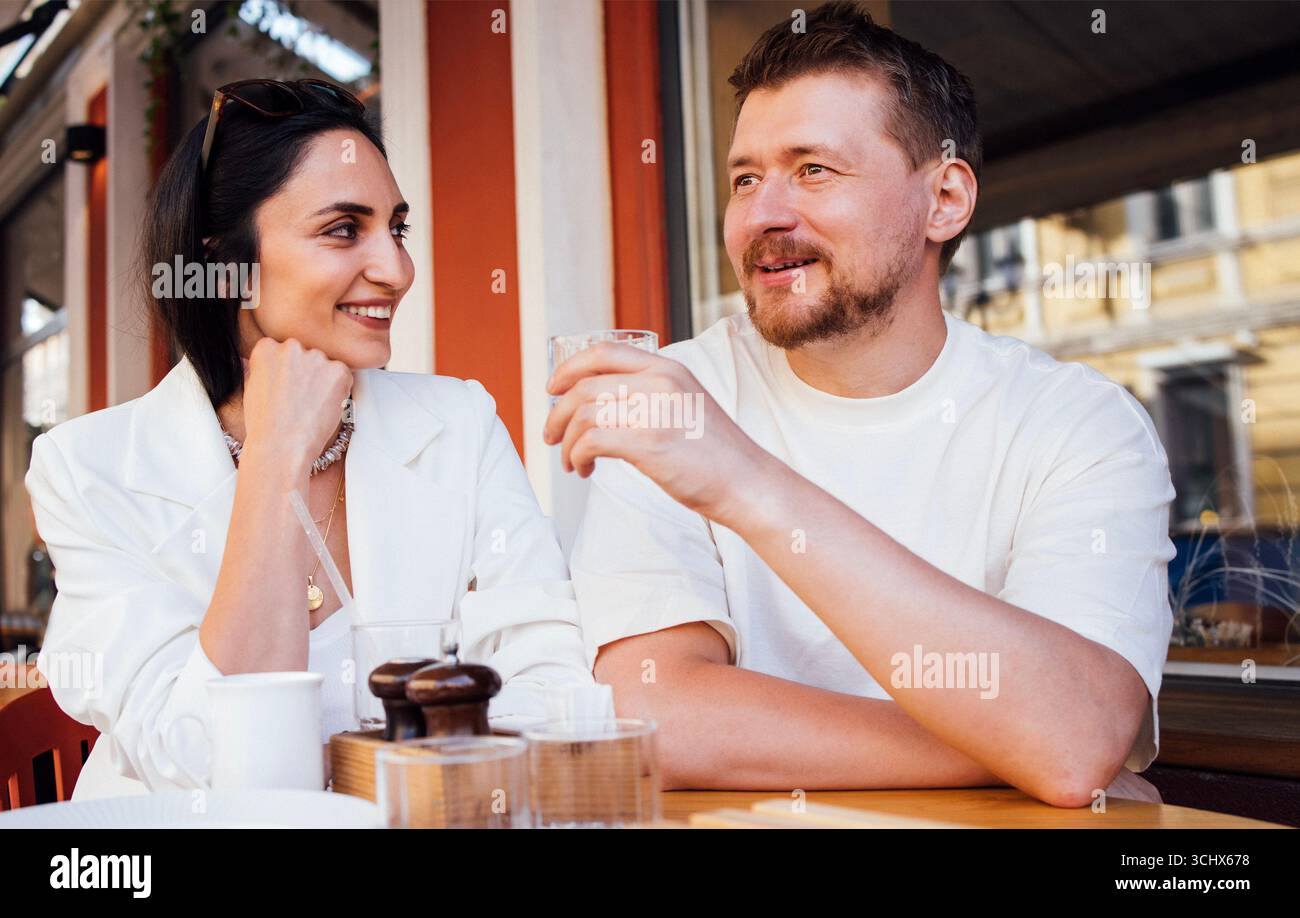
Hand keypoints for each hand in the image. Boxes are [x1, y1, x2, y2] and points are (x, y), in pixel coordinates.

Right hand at [241, 337, 353, 471]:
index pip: (281, 350)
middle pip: (305, 355)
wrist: (282, 445)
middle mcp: (291, 347)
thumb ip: (263, 369)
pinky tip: (325, 407)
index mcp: (266, 348)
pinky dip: (340, 390)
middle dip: (306, 373)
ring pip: (325, 366)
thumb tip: (265, 362)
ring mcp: (316, 357)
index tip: (286, 388)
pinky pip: (343, 376)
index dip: (287, 372)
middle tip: (301, 400)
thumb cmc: (265, 425)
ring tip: (311, 407)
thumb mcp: (252, 388)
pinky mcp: (338, 370)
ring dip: (323, 381)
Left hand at [543, 342, 768, 523]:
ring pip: (583, 414)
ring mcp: (654, 411)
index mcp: (667, 367)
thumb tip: (605, 406)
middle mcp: (659, 382)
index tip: (553, 388)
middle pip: (585, 386)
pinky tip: (584, 469)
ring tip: (571, 462)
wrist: (746, 482)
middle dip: (558, 414)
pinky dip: (576, 456)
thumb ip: (652, 394)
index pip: (604, 352)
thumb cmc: (716, 453)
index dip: (570, 368)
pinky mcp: (648, 443)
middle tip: (550, 436)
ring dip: (566, 441)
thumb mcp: (686, 403)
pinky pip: (590, 441)